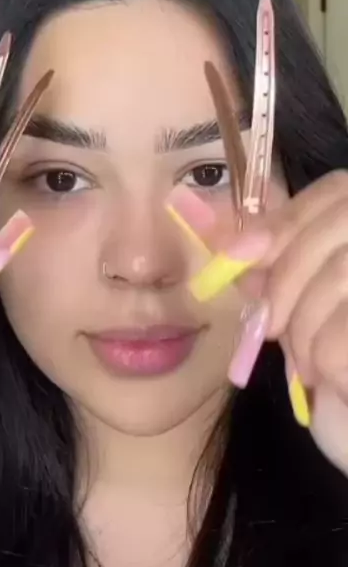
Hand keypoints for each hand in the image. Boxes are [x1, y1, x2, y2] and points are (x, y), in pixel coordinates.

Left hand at [168, 172, 347, 477]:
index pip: (340, 189)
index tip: (241, 253)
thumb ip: (273, 268)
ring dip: (305, 327)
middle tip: (271, 324)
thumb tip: (229, 241)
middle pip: (342, 222)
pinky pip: (340, 339)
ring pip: (342, 276)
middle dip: (289, 276)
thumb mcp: (299, 309)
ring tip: (308, 360)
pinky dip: (323, 363)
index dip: (289, 216)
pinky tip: (330, 378)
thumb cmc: (337, 369)